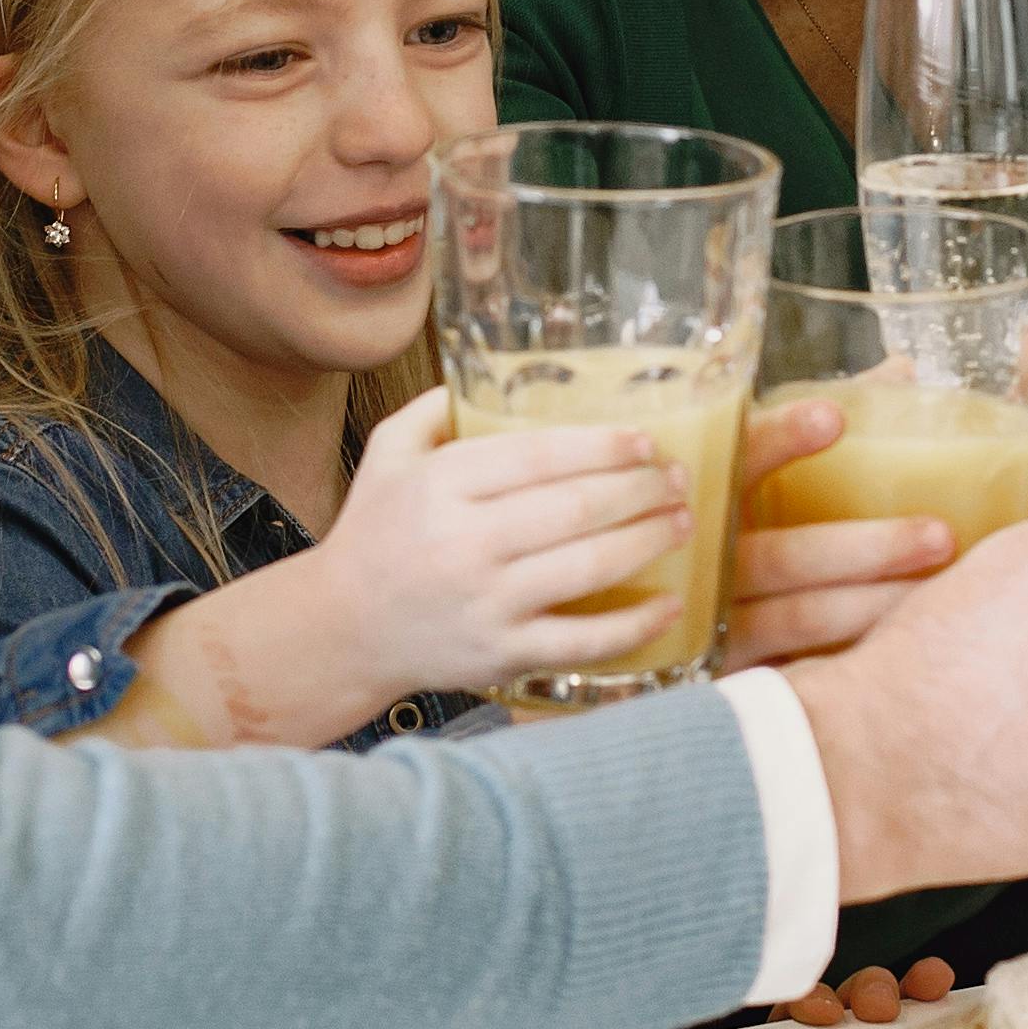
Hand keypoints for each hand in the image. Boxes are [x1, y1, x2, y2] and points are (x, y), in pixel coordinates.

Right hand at [304, 386, 708, 704]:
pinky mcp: (503, 654)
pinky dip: (636, 624)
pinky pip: (583, 641)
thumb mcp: (388, 454)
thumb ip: (435, 408)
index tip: (644, 440)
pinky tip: (671, 604)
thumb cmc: (374, 533)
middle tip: (676, 478)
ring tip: (683, 522)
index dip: (602, 446)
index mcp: (441, 485)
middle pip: (576, 508)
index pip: (538, 457)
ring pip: (588, 568)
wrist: (343, 629)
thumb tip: (497, 373)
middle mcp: (465, 543)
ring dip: (648, 541)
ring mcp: (487, 603)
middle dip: (640, 490)